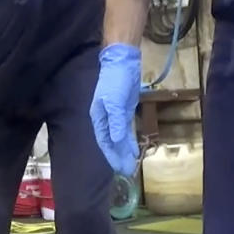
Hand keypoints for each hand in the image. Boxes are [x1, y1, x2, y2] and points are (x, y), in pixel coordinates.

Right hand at [90, 43, 140, 175]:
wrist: (122, 62)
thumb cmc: (115, 81)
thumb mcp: (115, 102)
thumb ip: (116, 122)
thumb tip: (116, 141)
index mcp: (99, 118)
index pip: (105, 142)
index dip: (112, 155)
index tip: (119, 168)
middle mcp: (105, 120)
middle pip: (111, 143)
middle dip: (118, 156)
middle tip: (127, 171)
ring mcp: (115, 116)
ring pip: (119, 138)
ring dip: (124, 150)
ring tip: (130, 164)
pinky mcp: (124, 111)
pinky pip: (126, 130)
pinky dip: (130, 140)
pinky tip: (134, 149)